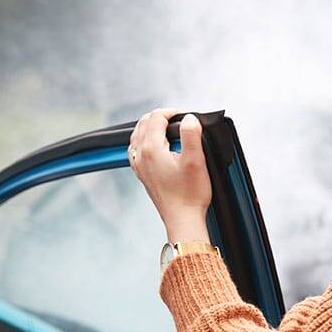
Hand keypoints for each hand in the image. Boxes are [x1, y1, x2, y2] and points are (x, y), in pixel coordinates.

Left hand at [128, 109, 212, 242]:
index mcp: (151, 149)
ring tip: (167, 127)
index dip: (171, 111)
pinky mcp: (142, 174)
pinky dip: (144, 140)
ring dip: (150, 126)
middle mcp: (140, 155)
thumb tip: (189, 118)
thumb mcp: (195, 160)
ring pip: (137, 135)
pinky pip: (136, 149)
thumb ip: (191, 134)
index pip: (156, 117)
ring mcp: (138, 165)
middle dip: (160, 116)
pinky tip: (154, 144)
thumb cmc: (190, 194)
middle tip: (178, 119)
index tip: (185, 115)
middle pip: (143, 123)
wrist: (183, 219)